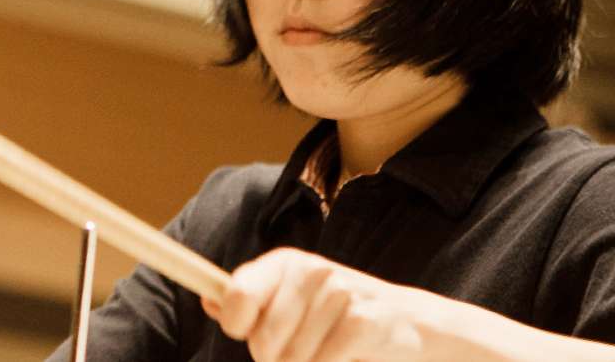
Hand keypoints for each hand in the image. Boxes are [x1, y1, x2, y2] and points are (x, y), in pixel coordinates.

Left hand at [203, 248, 426, 361]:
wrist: (408, 322)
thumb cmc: (335, 316)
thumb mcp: (289, 301)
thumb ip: (248, 302)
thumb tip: (206, 300)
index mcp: (283, 262)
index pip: (236, 295)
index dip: (236, 325)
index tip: (246, 332)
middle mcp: (309, 270)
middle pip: (262, 343)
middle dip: (277, 359)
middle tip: (303, 349)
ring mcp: (338, 293)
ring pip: (292, 361)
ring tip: (328, 351)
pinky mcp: (362, 321)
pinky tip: (347, 357)